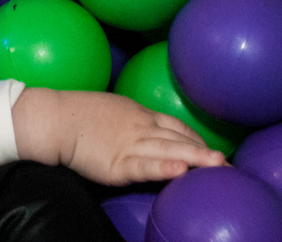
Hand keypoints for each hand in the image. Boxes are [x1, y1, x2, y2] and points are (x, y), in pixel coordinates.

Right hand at [11, 88, 227, 185]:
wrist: (53, 119)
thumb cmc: (75, 114)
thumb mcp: (110, 109)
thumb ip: (129, 119)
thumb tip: (141, 130)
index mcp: (139, 114)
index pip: (176, 126)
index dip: (195, 140)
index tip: (210, 152)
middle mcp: (140, 127)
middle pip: (180, 139)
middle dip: (205, 153)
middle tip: (228, 165)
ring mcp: (130, 145)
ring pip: (170, 151)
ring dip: (196, 159)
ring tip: (219, 166)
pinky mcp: (117, 164)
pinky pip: (145, 167)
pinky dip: (164, 169)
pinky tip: (181, 172)